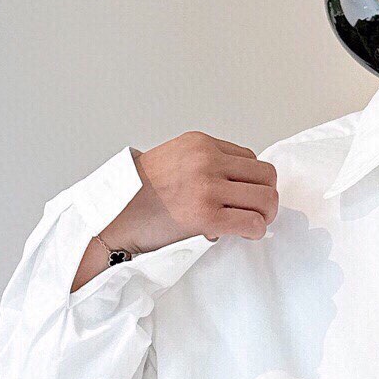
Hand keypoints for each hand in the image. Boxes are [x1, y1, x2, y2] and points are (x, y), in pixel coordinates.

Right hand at [112, 131, 278, 252]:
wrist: (112, 215)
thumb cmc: (139, 194)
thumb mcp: (174, 161)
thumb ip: (205, 166)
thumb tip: (236, 188)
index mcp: (200, 144)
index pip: (250, 159)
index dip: (251, 181)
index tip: (243, 197)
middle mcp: (206, 160)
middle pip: (265, 175)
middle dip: (266, 196)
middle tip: (257, 212)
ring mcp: (207, 187)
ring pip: (266, 198)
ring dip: (264, 214)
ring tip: (251, 224)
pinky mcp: (206, 215)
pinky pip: (252, 222)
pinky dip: (255, 231)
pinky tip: (244, 234)